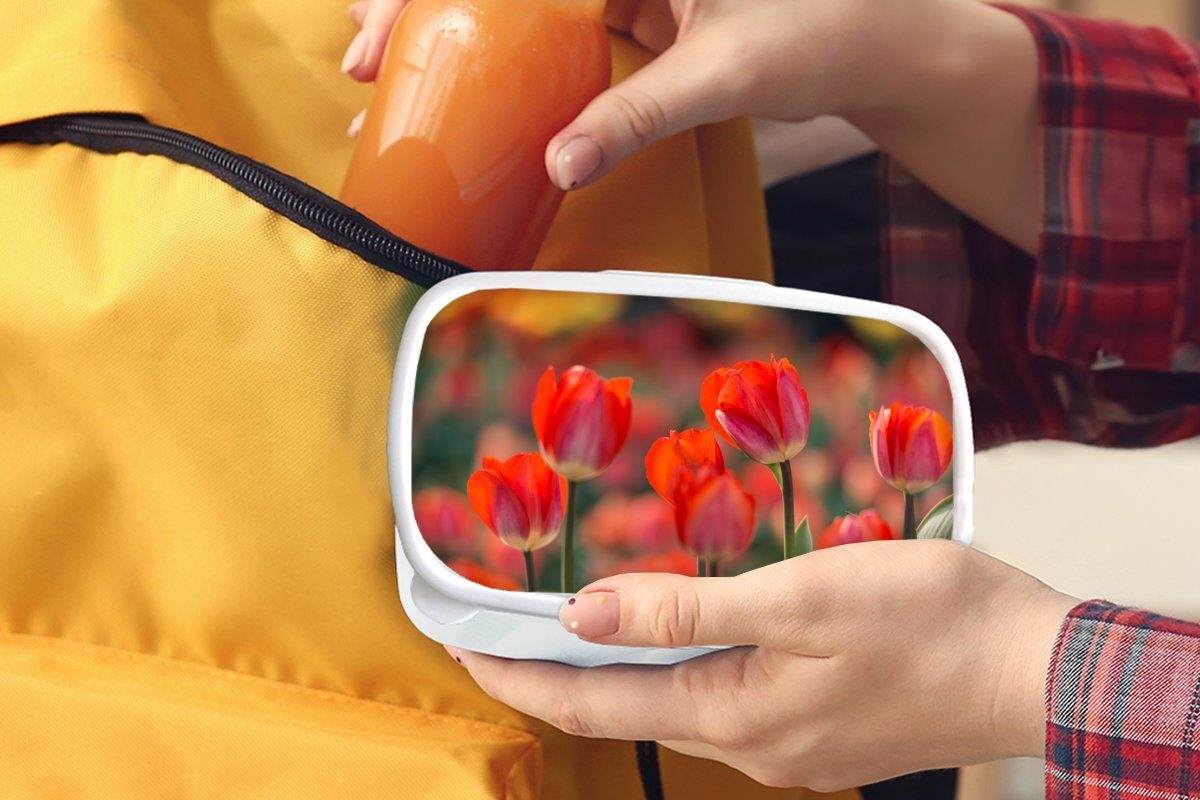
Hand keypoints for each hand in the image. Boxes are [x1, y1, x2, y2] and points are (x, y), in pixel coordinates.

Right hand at [340, 0, 1039, 250]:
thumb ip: (639, 113)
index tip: (379, 28)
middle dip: (422, 10)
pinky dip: (507, 62)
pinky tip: (467, 95)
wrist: (874, 46)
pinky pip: (553, 33)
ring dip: (456, 39)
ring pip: (518, 5)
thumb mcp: (724, 72)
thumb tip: (558, 165)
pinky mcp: (631, 11)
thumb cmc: (821, 32)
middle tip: (361, 62)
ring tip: (388, 80)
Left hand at [448, 541, 1075, 790]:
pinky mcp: (818, 727)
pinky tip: (682, 639)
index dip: (522, 673)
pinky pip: (723, 701)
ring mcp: (788, 743)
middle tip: (500, 633)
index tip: (462, 647)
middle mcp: (752, 742)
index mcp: (736, 713)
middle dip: (557, 674)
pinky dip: (679, 670)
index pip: (595, 700)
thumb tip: (587, 615)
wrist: (1037, 668)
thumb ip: (691, 609)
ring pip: (674, 705)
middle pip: (626, 708)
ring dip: (619, 670)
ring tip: (574, 627)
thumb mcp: (803, 596)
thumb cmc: (933, 623)